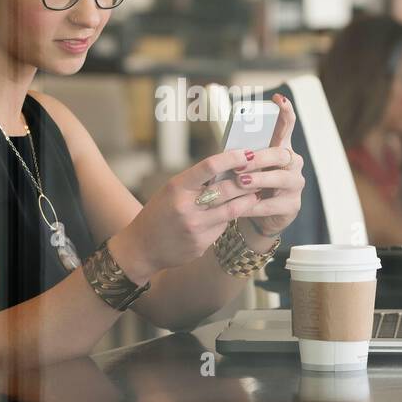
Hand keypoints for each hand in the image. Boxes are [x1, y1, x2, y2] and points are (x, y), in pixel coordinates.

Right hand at [109, 146, 263, 283]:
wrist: (142, 247)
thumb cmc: (158, 214)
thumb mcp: (171, 192)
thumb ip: (196, 182)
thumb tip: (227, 169)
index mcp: (177, 187)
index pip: (210, 166)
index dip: (232, 158)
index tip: (247, 154)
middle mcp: (186, 207)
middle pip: (228, 189)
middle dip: (247, 182)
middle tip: (259, 175)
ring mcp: (195, 227)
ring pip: (232, 210)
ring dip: (248, 201)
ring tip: (256, 194)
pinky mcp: (201, 244)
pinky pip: (223, 227)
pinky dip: (229, 219)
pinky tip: (231, 214)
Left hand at [237, 93, 303, 239]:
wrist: (259, 218)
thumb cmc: (250, 186)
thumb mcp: (246, 168)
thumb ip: (242, 156)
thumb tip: (227, 151)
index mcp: (281, 149)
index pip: (287, 125)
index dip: (285, 111)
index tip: (277, 99)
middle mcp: (293, 164)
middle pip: (281, 154)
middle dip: (260, 157)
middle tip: (240, 163)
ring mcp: (295, 185)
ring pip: (281, 179)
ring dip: (259, 179)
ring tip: (240, 181)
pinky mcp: (291, 206)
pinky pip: (272, 204)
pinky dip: (254, 205)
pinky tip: (241, 206)